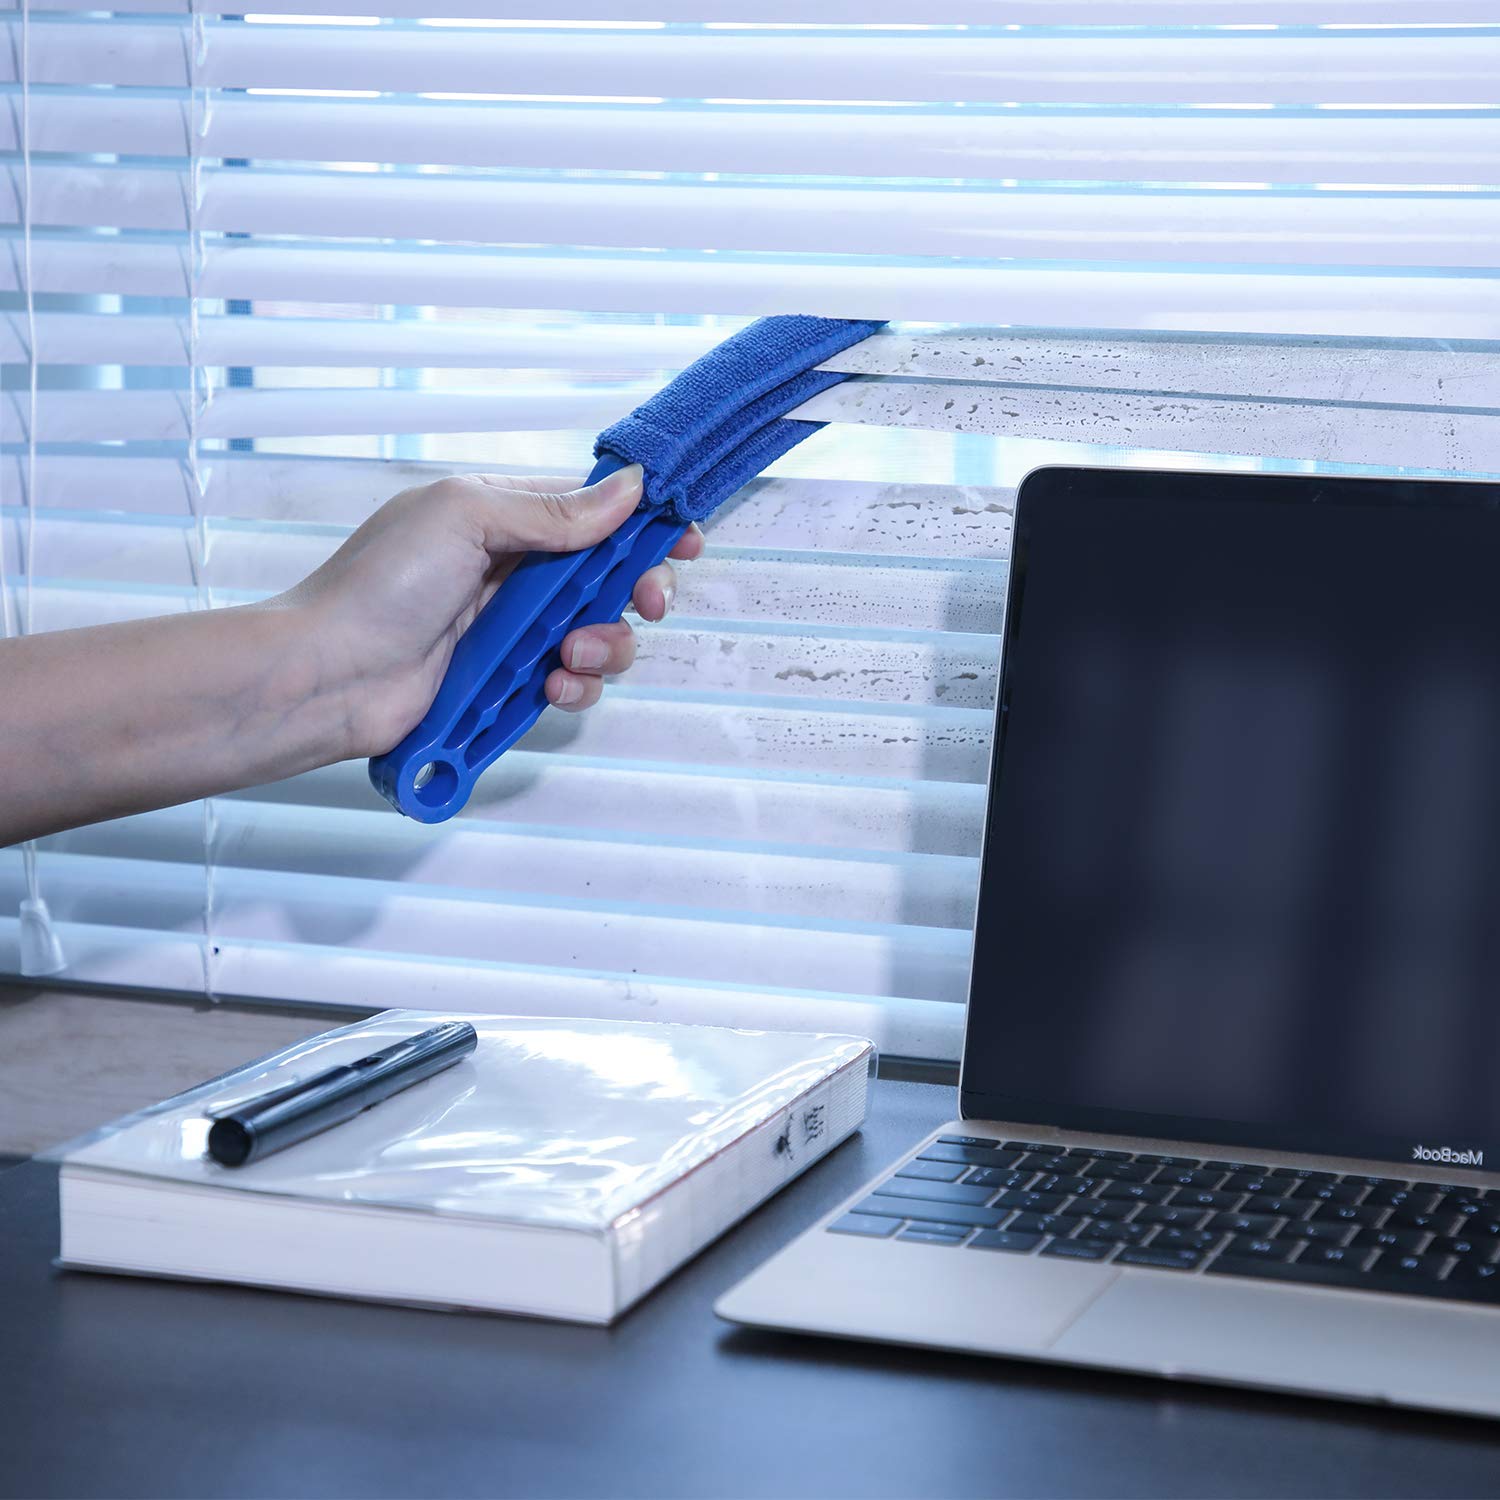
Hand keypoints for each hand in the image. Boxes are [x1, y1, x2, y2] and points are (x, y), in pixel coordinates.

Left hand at [280, 466, 704, 758]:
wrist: (328, 676)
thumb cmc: (379, 586)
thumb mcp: (466, 517)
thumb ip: (553, 511)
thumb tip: (629, 488)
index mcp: (500, 515)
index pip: (590, 511)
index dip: (641, 526)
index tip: (681, 541)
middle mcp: (511, 570)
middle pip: (606, 576)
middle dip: (635, 590)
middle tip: (648, 602)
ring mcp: (510, 629)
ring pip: (597, 633)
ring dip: (603, 645)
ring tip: (568, 655)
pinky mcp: (507, 681)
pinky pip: (569, 681)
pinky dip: (573, 685)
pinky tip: (552, 685)